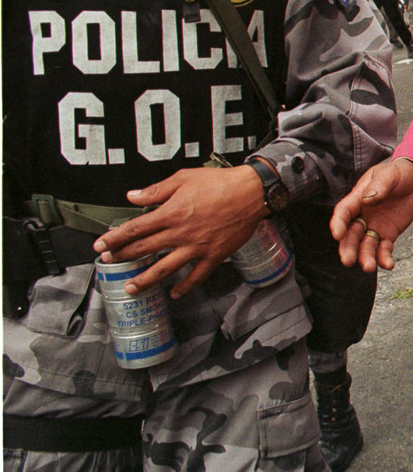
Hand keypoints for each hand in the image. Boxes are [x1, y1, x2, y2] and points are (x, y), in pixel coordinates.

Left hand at [94, 166, 266, 298]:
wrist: (251, 192)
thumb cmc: (220, 183)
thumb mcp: (184, 178)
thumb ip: (156, 190)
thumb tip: (133, 196)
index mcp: (171, 213)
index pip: (135, 229)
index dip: (114, 238)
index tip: (101, 245)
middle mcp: (180, 233)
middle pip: (144, 249)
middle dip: (123, 257)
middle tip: (109, 263)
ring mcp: (196, 247)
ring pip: (165, 268)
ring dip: (145, 280)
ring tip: (132, 288)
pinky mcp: (214, 255)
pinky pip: (197, 276)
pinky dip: (185, 287)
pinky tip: (175, 293)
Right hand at [330, 158, 412, 272]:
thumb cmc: (397, 174)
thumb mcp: (388, 174)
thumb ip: (379, 185)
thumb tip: (369, 198)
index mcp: (358, 199)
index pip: (344, 212)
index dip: (338, 224)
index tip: (337, 234)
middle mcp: (363, 216)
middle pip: (351, 235)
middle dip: (348, 248)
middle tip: (348, 260)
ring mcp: (375, 226)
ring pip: (366, 246)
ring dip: (365, 257)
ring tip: (369, 267)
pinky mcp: (388, 234)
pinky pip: (384, 249)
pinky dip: (384, 258)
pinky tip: (388, 264)